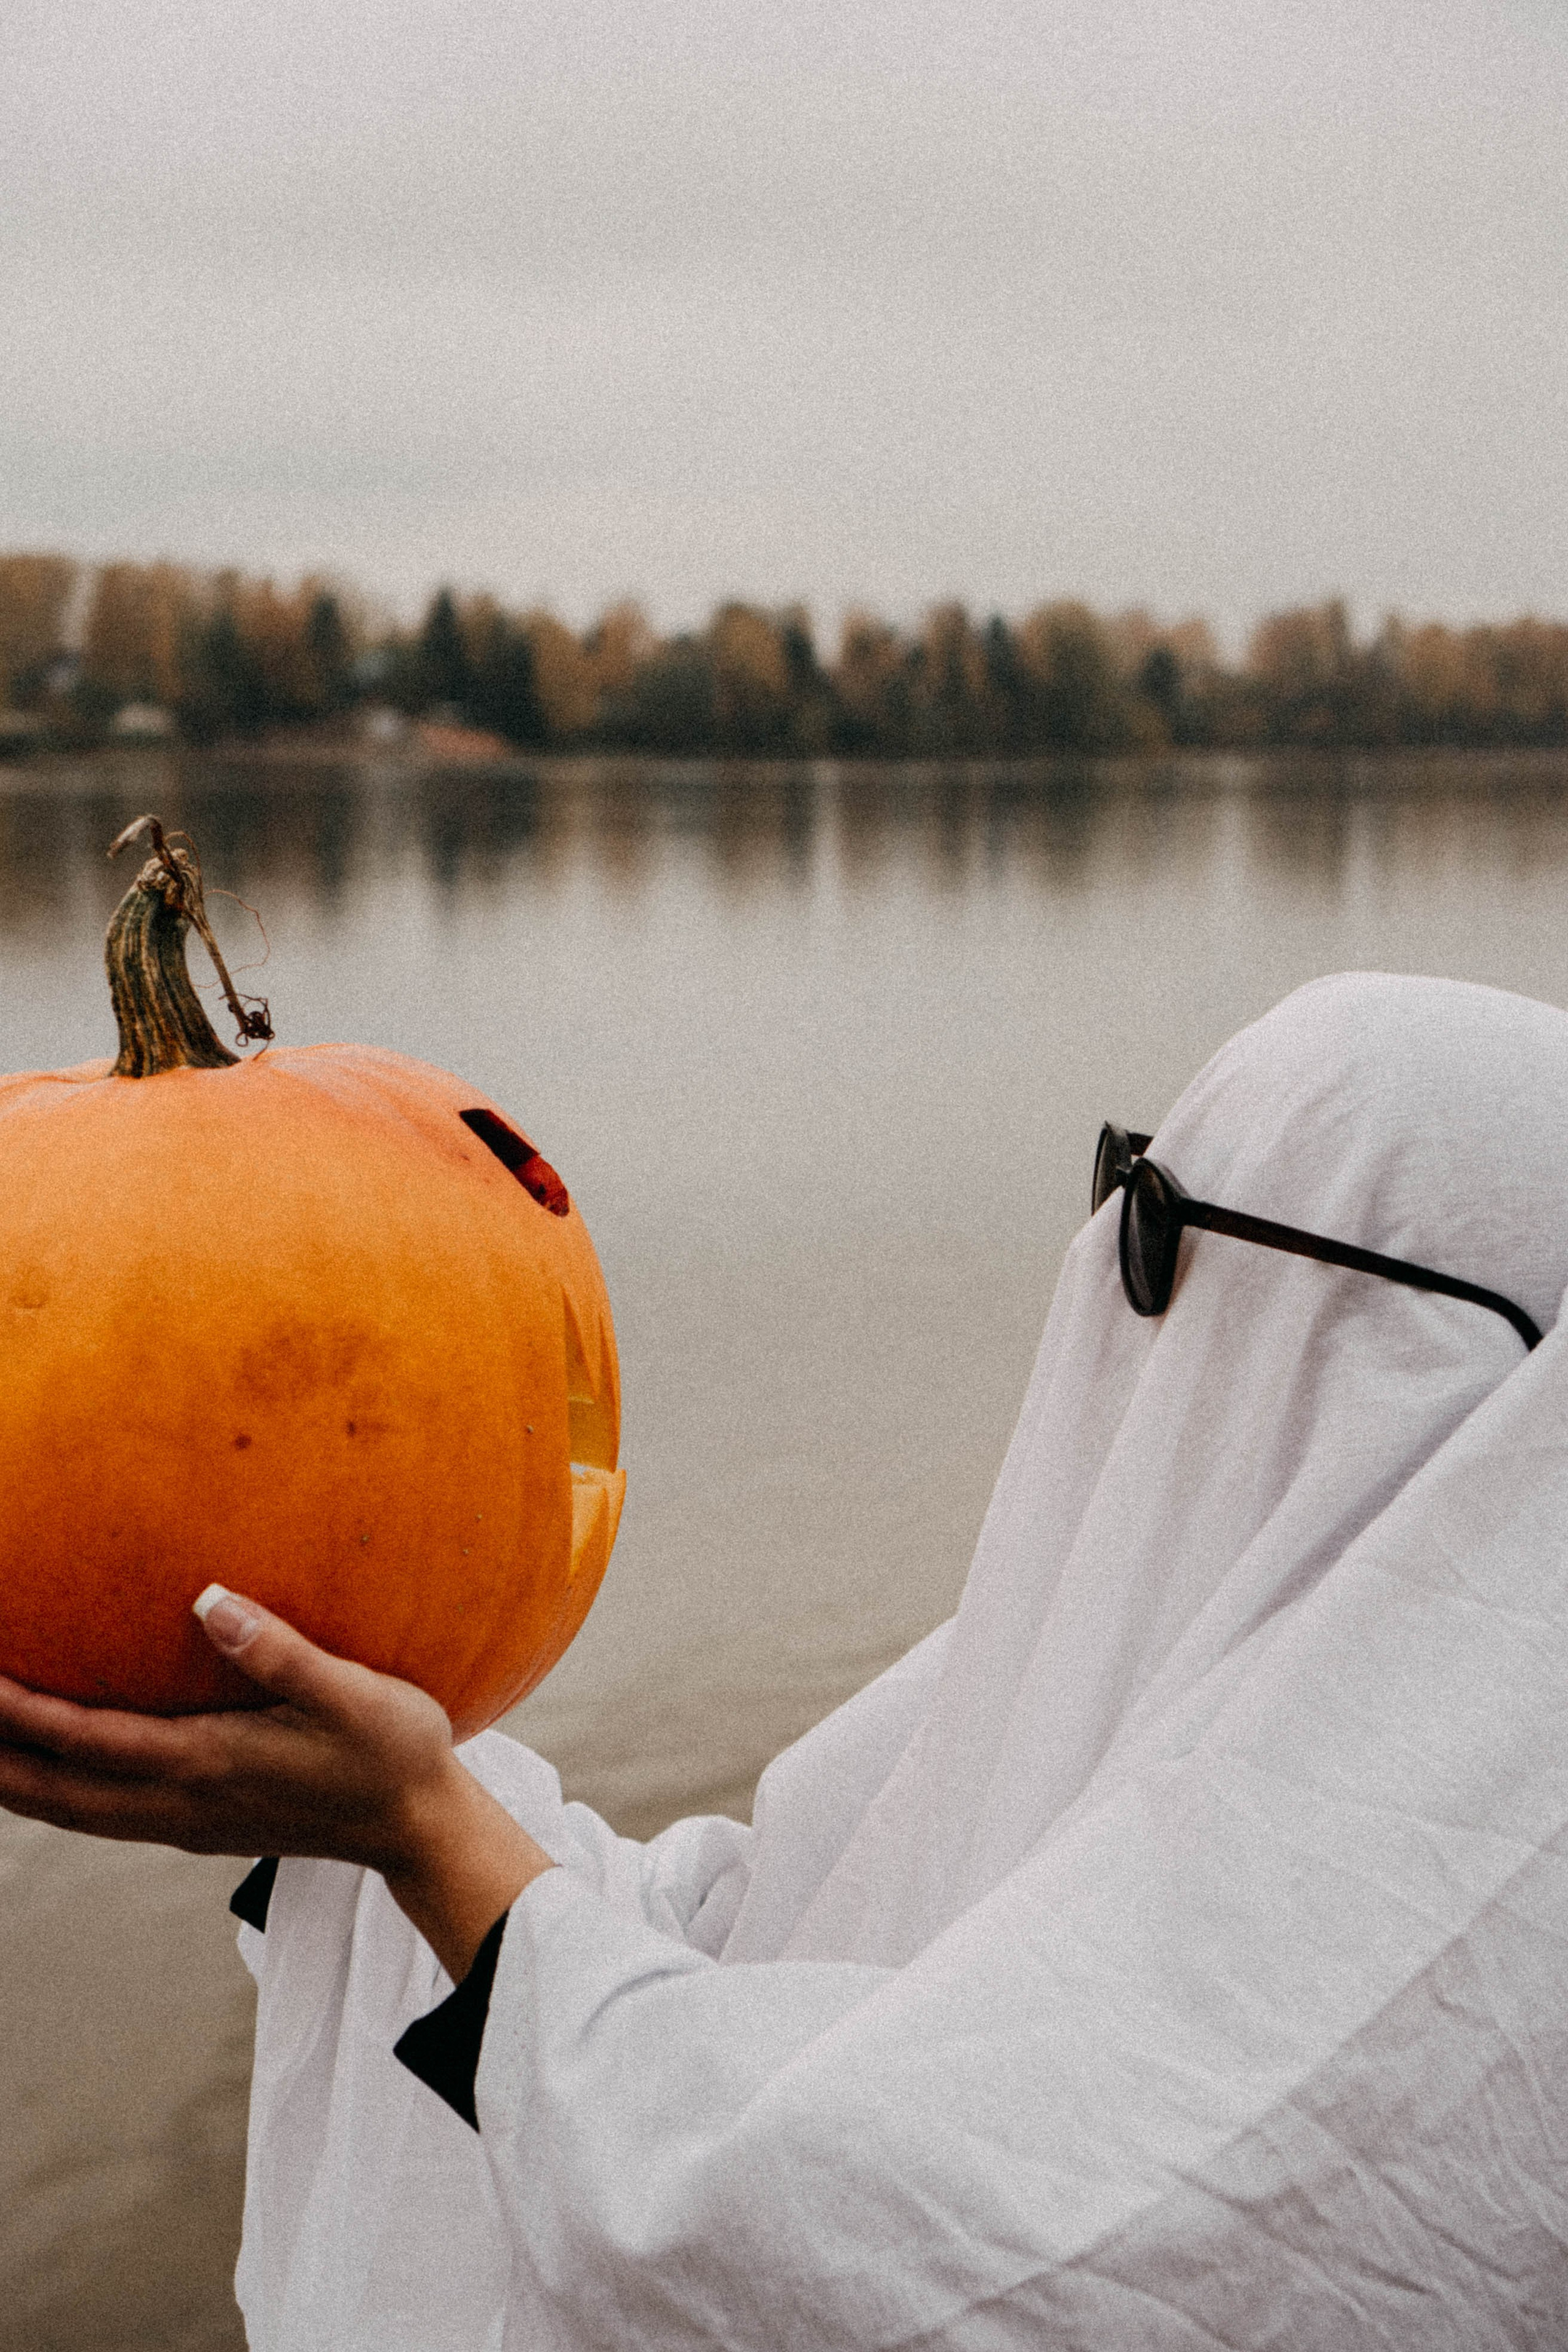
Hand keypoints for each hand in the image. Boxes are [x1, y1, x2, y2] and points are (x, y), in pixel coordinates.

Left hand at [0, 1589, 552, 1979]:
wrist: (419, 1829)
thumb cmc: (394, 1754)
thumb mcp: (352, 1696)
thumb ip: (280, 1651)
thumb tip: (208, 1601)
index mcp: (206, 1764)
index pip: (86, 1741)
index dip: (21, 1714)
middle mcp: (181, 1802)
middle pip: (55, 1793)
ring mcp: (187, 1822)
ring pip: (72, 1812)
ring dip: (16, 1782)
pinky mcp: (200, 1825)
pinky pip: (102, 1813)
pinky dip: (58, 1792)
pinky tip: (53, 1765)